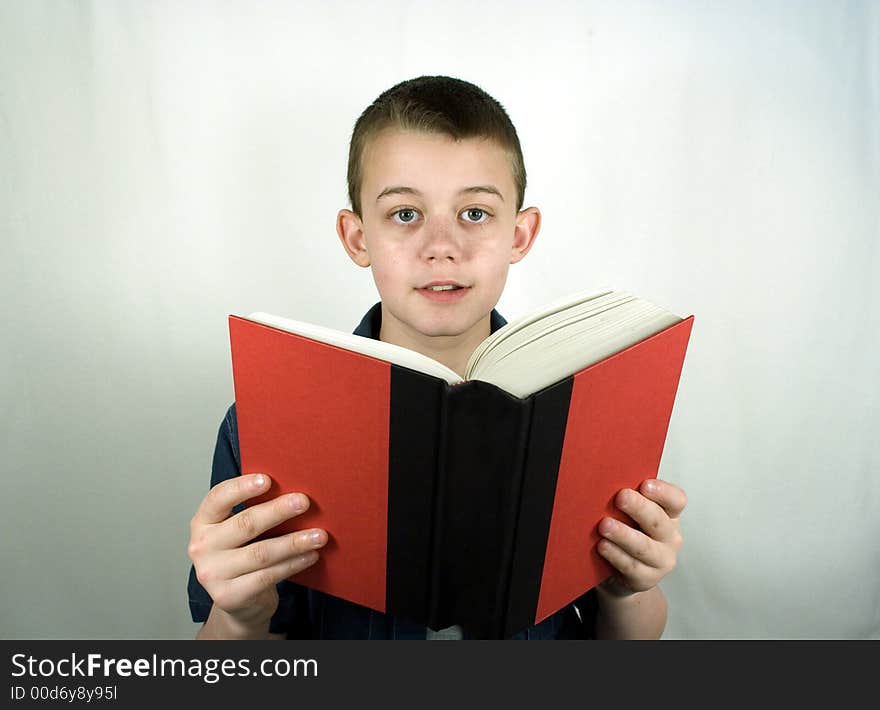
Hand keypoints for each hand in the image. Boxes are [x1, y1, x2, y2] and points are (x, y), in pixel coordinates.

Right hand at [188, 473, 326, 627]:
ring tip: (319, 535)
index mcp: (203, 521)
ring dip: (294, 542)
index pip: (218, 498)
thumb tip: (293, 490)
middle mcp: (201, 547)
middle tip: (303, 502)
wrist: (238, 602)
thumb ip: (255, 510)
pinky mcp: (228, 596)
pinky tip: (310, 556)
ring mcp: (212, 574)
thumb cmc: (244, 554)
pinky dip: (293, 564)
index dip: (242, 487)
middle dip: (278, 511)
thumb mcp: (241, 531)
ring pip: (261, 553)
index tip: (267, 480)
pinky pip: (267, 576)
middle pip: (245, 524)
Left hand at [596, 478, 685, 596]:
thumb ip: (627, 498)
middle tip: (621, 497)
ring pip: (644, 546)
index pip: (676, 500)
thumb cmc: (627, 532)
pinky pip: (631, 566)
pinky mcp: (646, 578)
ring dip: (623, 534)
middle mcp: (670, 537)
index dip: (663, 492)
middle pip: (658, 521)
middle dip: (639, 508)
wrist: (621, 573)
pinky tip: (603, 546)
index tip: (645, 484)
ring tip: (605, 525)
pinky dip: (615, 555)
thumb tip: (604, 481)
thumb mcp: (630, 513)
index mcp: (669, 514)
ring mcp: (661, 560)